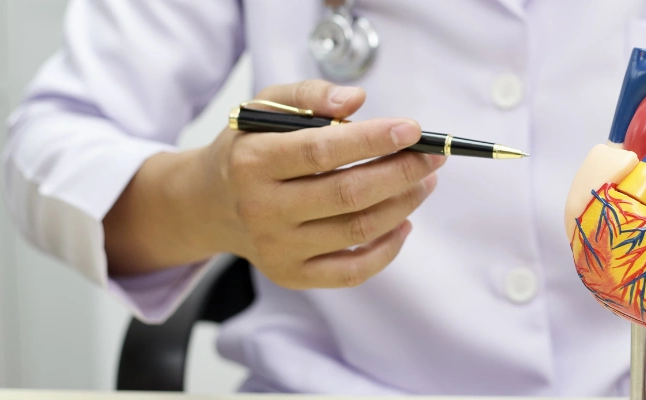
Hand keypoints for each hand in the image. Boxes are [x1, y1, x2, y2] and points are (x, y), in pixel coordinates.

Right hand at [105, 79, 444, 288]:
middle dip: (401, 173)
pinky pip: (353, 271)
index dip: (372, 139)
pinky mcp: (291, 276)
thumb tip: (355, 100)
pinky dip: (388, 248)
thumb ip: (310, 96)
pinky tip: (404, 221)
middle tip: (433, 157)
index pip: (321, 151)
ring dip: (403, 204)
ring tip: (424, 182)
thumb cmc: (250, 149)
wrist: (211, 204)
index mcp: (252, 162)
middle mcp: (261, 209)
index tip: (413, 130)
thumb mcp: (266, 108)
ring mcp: (277, 248)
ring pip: (358, 230)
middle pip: (348, 194)